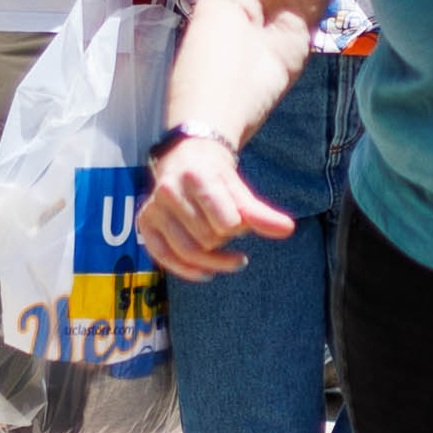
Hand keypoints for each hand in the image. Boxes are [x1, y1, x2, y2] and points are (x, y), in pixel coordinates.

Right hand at [136, 135, 293, 279]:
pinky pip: (164, 257)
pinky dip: (188, 270)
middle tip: (229, 229)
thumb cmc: (216, 176)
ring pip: (188, 251)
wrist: (185, 158)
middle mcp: (169, 190)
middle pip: (208, 238)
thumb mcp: (240, 190)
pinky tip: (208, 273)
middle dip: (224, 239)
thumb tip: (287, 230)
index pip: (226, 222)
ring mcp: (154, 208)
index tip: (241, 220)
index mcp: (195, 177)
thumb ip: (261, 213)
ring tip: (230, 256)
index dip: (239, 227)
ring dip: (213, 260)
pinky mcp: (145, 223)